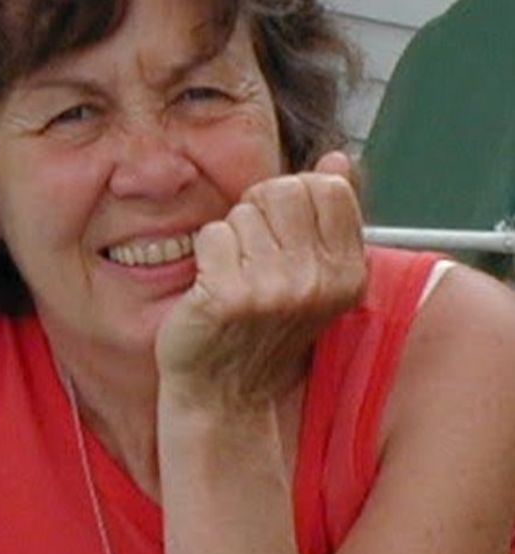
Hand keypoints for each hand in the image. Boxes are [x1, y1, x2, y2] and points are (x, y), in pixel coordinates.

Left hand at [156, 151, 365, 410]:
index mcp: (349, 274)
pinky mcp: (230, 296)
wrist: (223, 395)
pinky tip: (211, 290)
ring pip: (242, 212)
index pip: (326, 186)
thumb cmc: (260, 329)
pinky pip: (212, 235)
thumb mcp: (311, 275)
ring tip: (234, 279)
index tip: (281, 235)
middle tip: (251, 256)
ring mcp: (275, 291)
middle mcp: (320, 282)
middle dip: (257, 211)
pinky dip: (205, 256)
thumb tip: (338, 158)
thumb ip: (328, 215)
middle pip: (282, 190)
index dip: (293, 200)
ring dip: (230, 239)